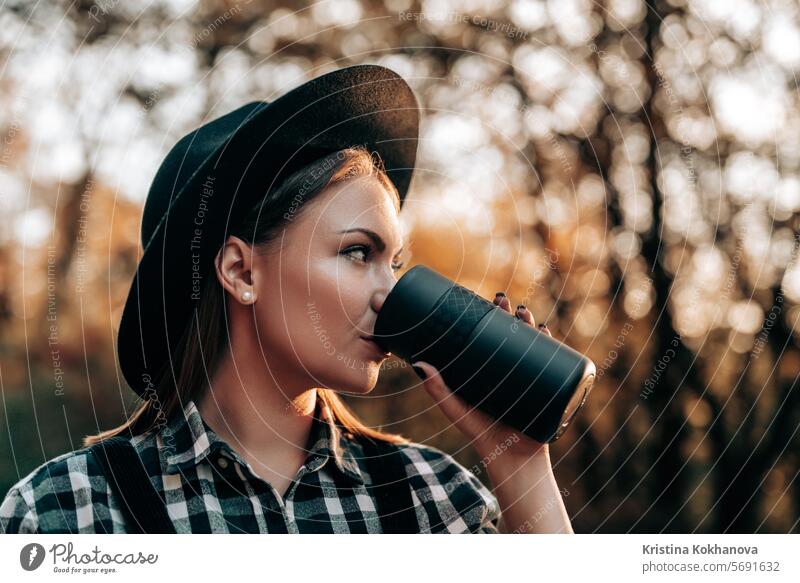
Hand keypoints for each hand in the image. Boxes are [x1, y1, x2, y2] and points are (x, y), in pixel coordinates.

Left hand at [412, 291, 553, 460]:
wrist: (511, 458)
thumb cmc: (480, 433)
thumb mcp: (456, 408)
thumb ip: (437, 389)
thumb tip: (417, 363)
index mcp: (487, 367)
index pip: (487, 335)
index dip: (486, 315)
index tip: (481, 299)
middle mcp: (508, 368)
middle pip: (510, 333)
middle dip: (509, 313)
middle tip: (502, 300)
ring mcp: (527, 376)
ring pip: (531, 342)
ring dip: (530, 322)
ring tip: (523, 312)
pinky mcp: (544, 387)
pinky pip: (551, 361)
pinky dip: (551, 344)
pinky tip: (546, 331)